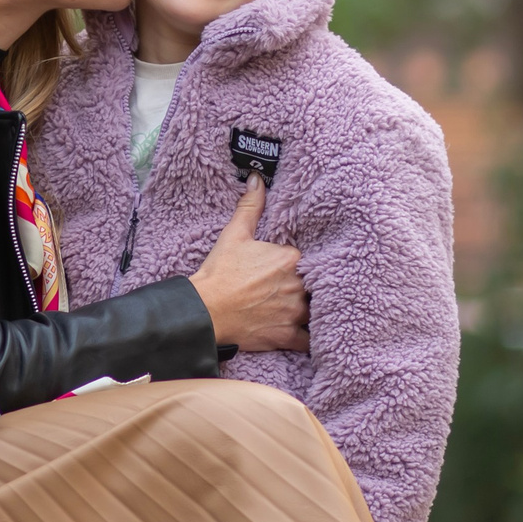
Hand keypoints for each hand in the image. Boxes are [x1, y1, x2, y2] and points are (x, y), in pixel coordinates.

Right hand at [188, 177, 309, 353]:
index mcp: (291, 259)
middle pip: (315, 284)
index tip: (298, 268)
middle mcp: (298, 285)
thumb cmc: (219, 272)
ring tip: (311, 310)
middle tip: (303, 288)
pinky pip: (310, 340)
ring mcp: (294, 312)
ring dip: (314, 311)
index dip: (304, 264)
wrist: (205, 310)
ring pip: (317, 311)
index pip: (309, 259)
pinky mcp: (287, 336)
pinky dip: (313, 339)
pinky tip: (315, 337)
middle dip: (310, 286)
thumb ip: (251, 207)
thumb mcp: (234, 234)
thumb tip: (257, 180)